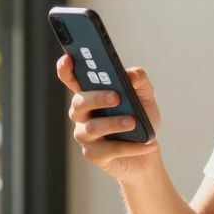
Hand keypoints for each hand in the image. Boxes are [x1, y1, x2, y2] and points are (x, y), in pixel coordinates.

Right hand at [56, 55, 161, 181]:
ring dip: (114, 124)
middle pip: (79, 102)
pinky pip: (109, 149)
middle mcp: (82, 114)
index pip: (71, 79)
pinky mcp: (93, 154)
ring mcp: (85, 135)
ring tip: (133, 122)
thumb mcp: (145, 96)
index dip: (65, 69)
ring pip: (92, 127)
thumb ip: (139, 80)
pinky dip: (130, 147)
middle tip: (117, 97)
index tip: (68, 58)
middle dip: (97, 98)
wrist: (147, 154)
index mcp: (90, 94)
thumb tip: (130, 75)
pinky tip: (147, 143)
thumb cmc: (141, 121)